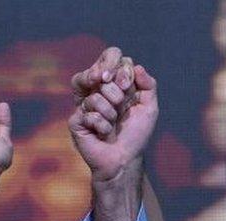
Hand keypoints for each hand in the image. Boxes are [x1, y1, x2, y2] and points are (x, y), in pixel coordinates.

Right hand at [68, 47, 157, 183]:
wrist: (124, 158)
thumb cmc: (136, 134)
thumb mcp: (149, 108)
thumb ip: (148, 86)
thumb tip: (137, 66)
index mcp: (116, 83)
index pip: (112, 57)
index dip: (119, 67)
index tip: (127, 85)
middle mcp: (98, 89)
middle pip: (100, 71)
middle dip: (116, 91)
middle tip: (121, 105)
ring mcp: (85, 103)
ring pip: (94, 94)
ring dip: (111, 112)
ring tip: (114, 123)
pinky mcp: (75, 118)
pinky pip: (89, 113)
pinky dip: (102, 125)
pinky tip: (103, 133)